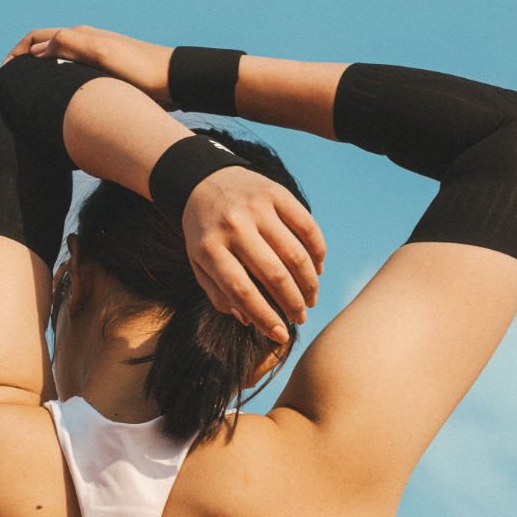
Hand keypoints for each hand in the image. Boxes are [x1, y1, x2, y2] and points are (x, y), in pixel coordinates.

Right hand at [3, 26, 175, 108]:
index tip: (2, 71)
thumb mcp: (101, 52)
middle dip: (24, 62)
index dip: (17, 52)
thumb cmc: (139, 68)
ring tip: (30, 93)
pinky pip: (74, 76)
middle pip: (46, 49)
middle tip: (10, 84)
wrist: (173, 81)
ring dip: (41, 74)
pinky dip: (60, 83)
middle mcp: (86, 44)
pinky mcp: (107, 76)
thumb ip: (69, 45)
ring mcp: (96, 60)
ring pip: (59, 63)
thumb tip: (37, 49)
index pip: (38, 38)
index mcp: (81, 36)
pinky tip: (62, 101)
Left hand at [183, 166, 325, 343]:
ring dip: (309, 284)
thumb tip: (248, 320)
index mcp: (210, 249)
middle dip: (293, 304)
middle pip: (274, 275)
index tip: (281, 336)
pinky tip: (317, 269)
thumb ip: (219, 294)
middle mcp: (234, 227)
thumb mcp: (198, 264)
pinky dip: (317, 252)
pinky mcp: (276, 193)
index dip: (265, 317)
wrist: (203, 180)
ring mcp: (257, 208)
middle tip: (300, 319)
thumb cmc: (203, 232)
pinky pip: (307, 227)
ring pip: (295, 254)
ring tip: (310, 300)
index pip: (242, 291)